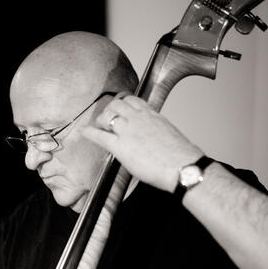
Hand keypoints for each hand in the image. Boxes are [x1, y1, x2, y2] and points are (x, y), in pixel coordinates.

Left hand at [82, 94, 204, 192]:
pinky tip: (85, 132)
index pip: (133, 100)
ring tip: (100, 127)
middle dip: (110, 110)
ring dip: (101, 120)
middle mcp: (139, 119)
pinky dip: (90, 132)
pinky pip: (99, 135)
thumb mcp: (169, 135)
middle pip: (117, 104)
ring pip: (107, 115)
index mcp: (152, 115)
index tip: (118, 108)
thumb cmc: (180, 156)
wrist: (182, 167)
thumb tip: (153, 137)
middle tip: (107, 119)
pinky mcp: (120, 146)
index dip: (122, 104)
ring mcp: (128, 131)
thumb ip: (157, 131)